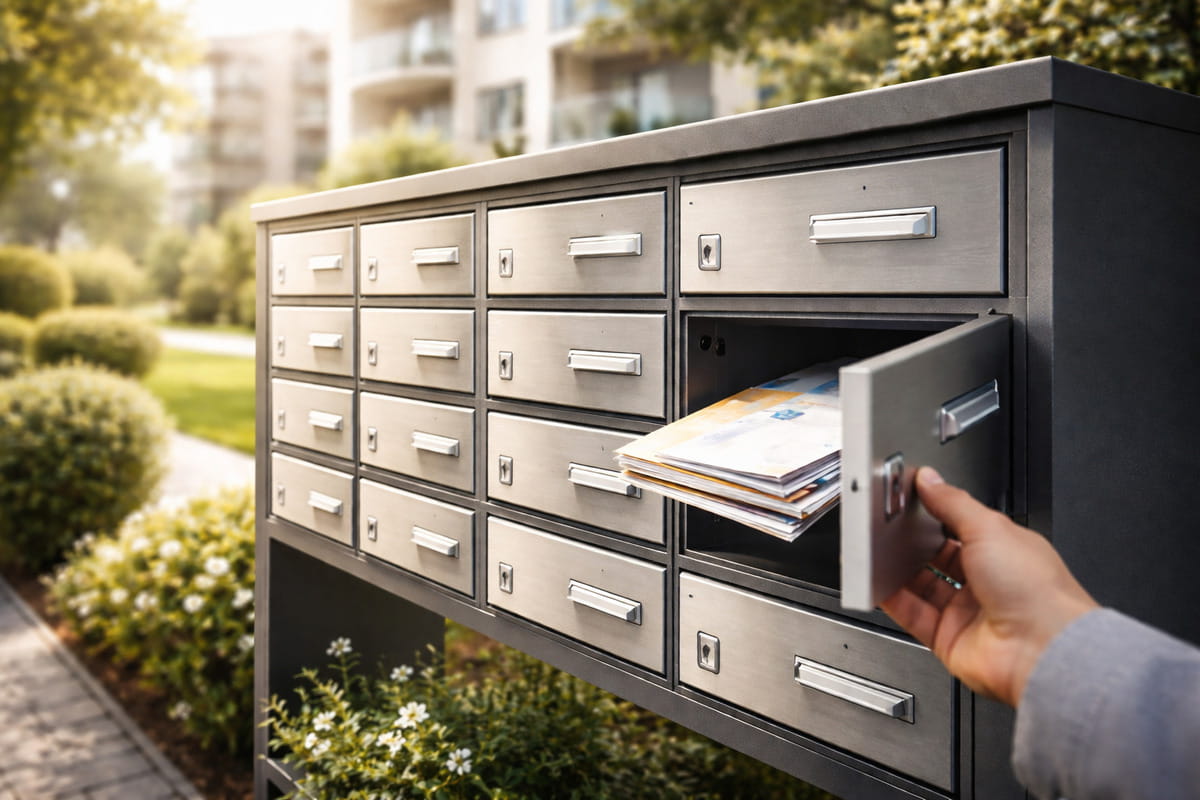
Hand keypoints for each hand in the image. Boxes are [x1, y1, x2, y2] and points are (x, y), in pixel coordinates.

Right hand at [881, 467, 1098, 707]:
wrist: (1041, 650)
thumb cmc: (1037, 591)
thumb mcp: (990, 528)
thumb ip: (953, 503)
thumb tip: (929, 480)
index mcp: (1004, 550)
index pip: (960, 526)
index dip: (934, 514)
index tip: (908, 504)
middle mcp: (986, 582)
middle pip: (938, 557)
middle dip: (913, 543)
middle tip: (888, 529)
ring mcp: (967, 612)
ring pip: (922, 586)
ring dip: (900, 572)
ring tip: (878, 554)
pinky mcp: (948, 638)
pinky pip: (912, 614)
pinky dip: (893, 600)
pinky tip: (880, 585)